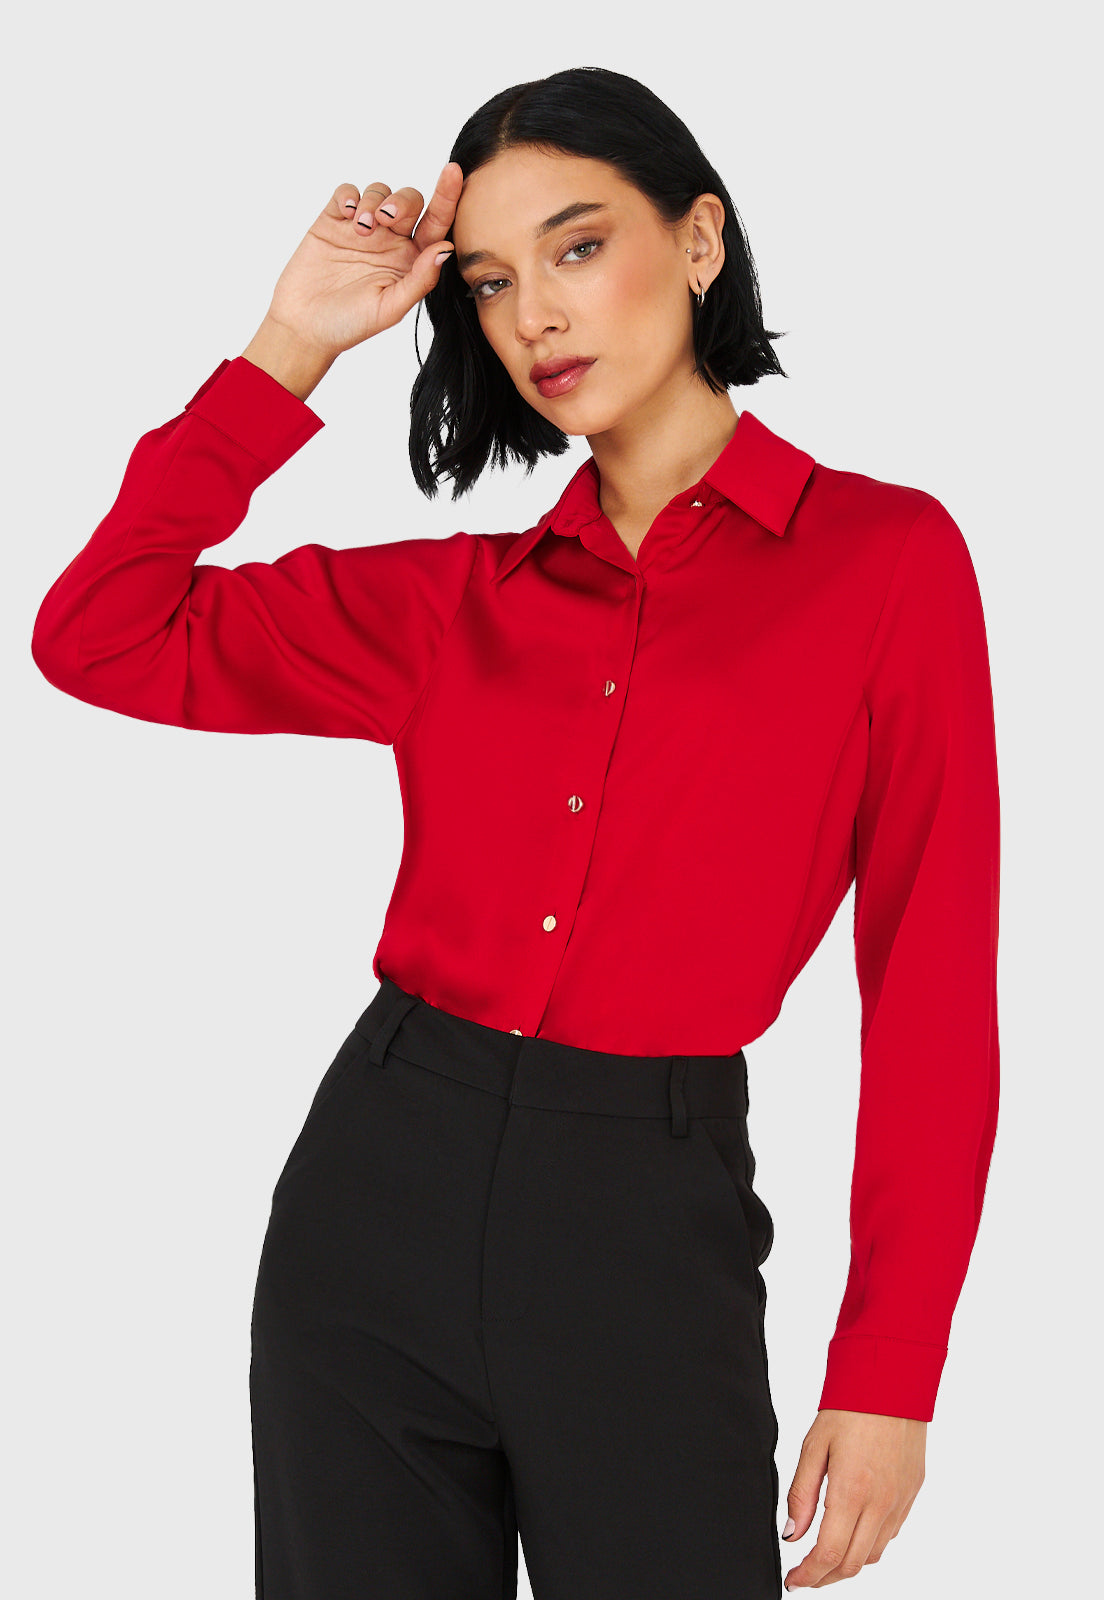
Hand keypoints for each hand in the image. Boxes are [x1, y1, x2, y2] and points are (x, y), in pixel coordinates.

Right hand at [261, 162, 463, 360]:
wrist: (305, 326)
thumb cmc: (350, 324)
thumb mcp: (390, 308)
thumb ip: (419, 280)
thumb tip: (445, 248)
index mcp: (411, 260)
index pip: (436, 224)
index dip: (447, 196)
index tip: (453, 171)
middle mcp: (390, 241)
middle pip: (409, 200)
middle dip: (401, 201)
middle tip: (385, 218)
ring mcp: (362, 229)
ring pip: (379, 191)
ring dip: (373, 201)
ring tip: (360, 227)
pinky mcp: (334, 221)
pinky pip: (347, 192)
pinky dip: (349, 195)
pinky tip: (345, 214)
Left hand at [781, 1409, 925, 1588]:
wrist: (893, 1380)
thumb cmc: (850, 1407)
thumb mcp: (813, 1446)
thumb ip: (801, 1494)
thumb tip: (792, 1535)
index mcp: (852, 1491)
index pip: (830, 1554)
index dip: (809, 1575)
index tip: (793, 1580)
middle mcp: (882, 1503)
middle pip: (854, 1564)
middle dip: (826, 1577)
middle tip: (805, 1575)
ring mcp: (901, 1500)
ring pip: (874, 1554)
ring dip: (849, 1564)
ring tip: (825, 1557)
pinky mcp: (912, 1493)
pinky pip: (890, 1534)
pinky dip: (869, 1544)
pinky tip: (853, 1532)